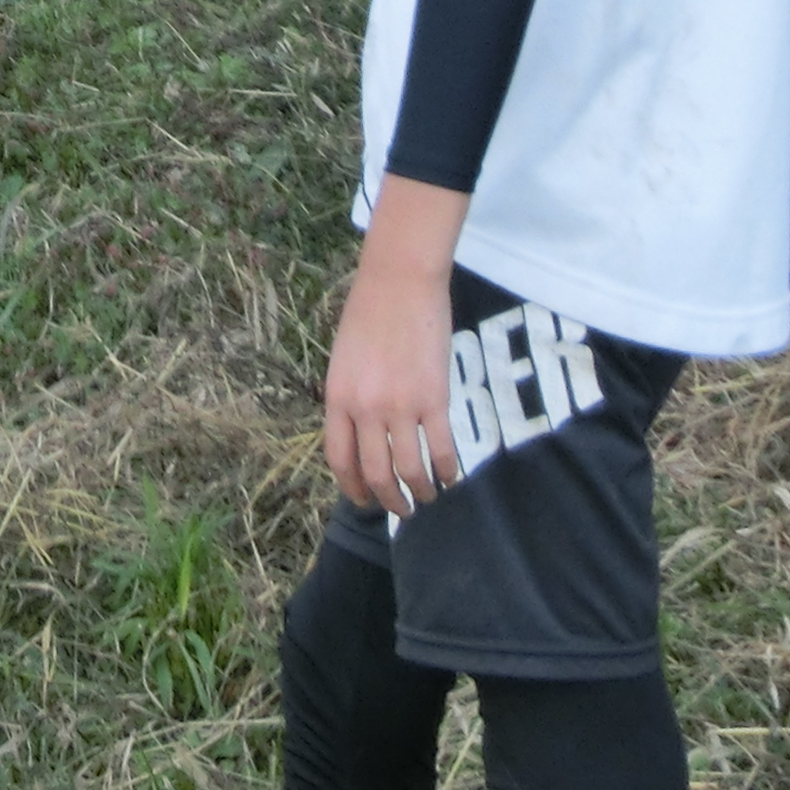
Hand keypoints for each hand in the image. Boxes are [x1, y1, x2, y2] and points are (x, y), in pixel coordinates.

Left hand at [323, 240, 463, 516]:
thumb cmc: (370, 312)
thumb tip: (362, 437)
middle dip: (389, 501)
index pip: (340, 460)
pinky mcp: (434, 399)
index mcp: (338, 398)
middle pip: (375, 474)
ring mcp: (400, 406)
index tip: (364, 501)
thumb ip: (350, 399)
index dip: (353, 488)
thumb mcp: (343, 360)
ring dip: (419, 492)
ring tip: (427, 497)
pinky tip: (451, 477)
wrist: (399, 279)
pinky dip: (448, 471)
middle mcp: (365, 408)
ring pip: (409, 470)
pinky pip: (442, 449)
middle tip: (400, 509)